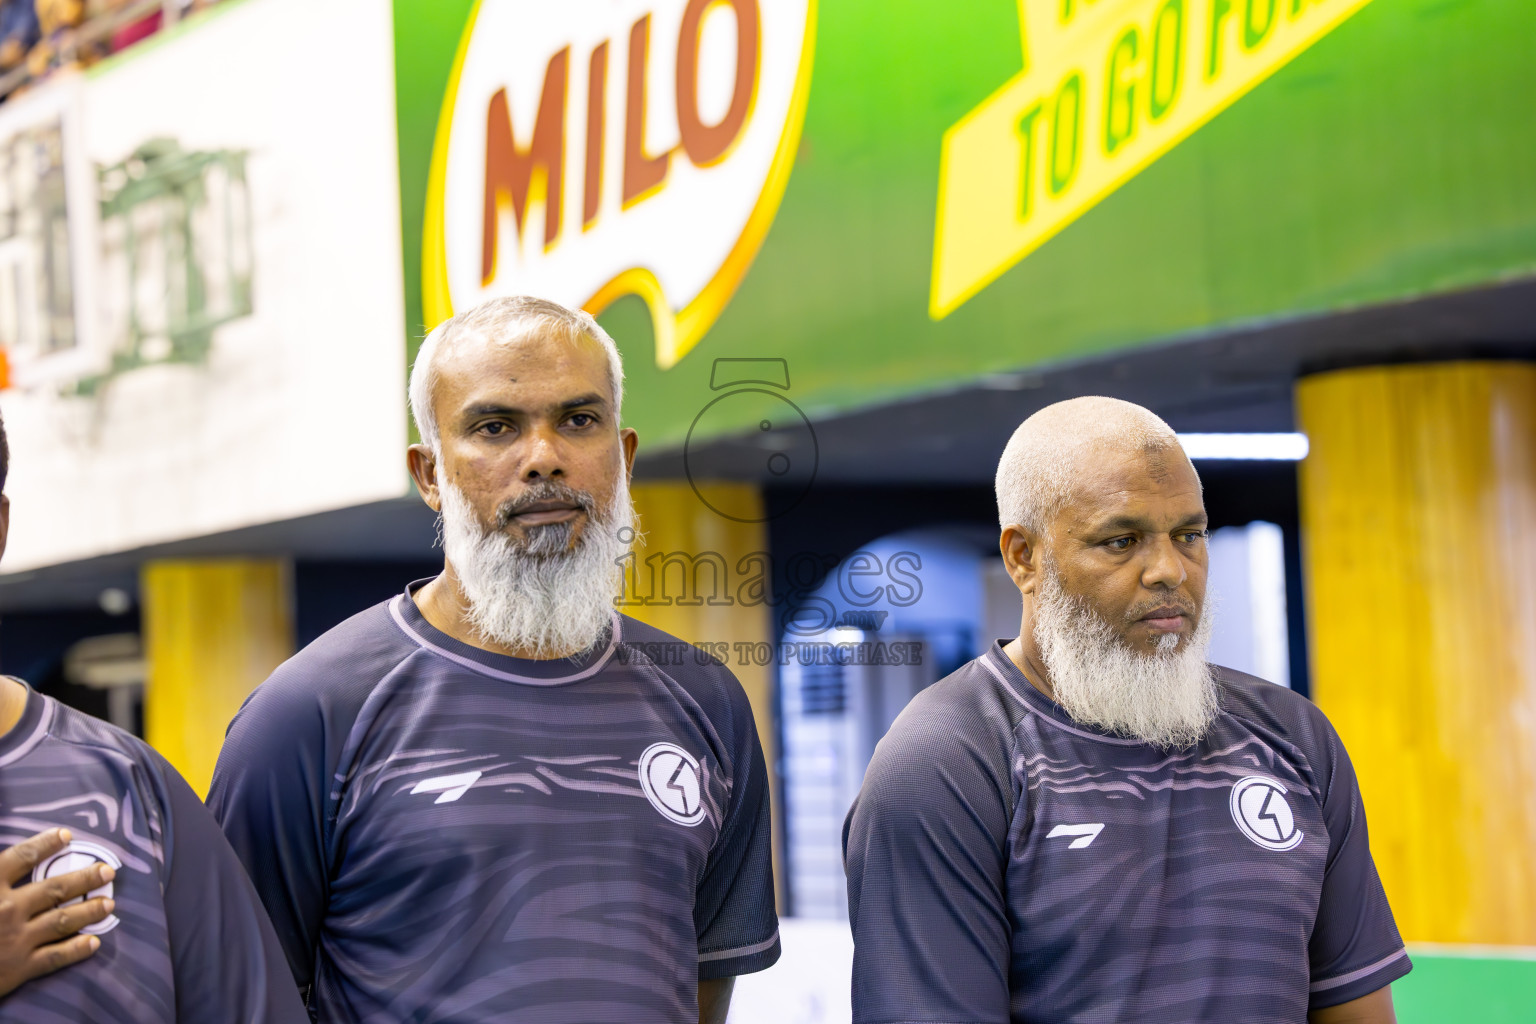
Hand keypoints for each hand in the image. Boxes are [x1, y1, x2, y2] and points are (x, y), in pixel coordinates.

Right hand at [0, 828, 114, 997]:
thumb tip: (7, 860)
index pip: (22, 856)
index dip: (46, 844)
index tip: (66, 836)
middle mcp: (7, 909)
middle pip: (55, 888)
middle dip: (85, 878)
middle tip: (108, 871)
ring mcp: (16, 939)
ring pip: (63, 920)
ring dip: (89, 911)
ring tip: (109, 903)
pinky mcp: (18, 968)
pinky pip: (55, 957)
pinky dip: (77, 950)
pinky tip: (94, 943)